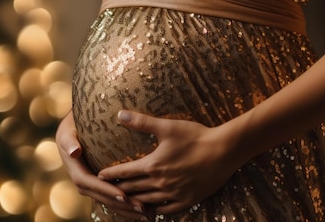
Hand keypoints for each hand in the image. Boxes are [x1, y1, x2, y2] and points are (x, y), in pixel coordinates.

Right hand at [55, 111, 146, 219]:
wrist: (72, 129)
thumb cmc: (72, 127)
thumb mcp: (68, 132)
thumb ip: (69, 142)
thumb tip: (74, 152)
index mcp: (76, 170)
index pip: (91, 184)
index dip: (107, 190)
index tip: (123, 195)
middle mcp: (83, 181)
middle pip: (102, 197)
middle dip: (121, 204)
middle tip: (141, 208)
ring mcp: (92, 185)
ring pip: (109, 201)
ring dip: (127, 208)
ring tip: (147, 212)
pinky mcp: (100, 185)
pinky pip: (113, 198)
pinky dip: (126, 205)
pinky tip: (143, 208)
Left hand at [97, 110, 242, 215]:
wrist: (224, 151)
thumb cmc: (196, 136)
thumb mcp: (167, 127)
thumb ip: (142, 122)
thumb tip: (120, 114)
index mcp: (153, 165)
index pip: (125, 172)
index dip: (111, 174)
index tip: (100, 176)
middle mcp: (160, 183)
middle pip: (133, 189)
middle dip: (119, 189)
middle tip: (107, 190)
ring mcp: (174, 194)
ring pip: (147, 201)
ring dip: (134, 201)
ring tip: (125, 200)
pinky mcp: (188, 200)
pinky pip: (167, 210)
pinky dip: (156, 209)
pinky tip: (152, 209)